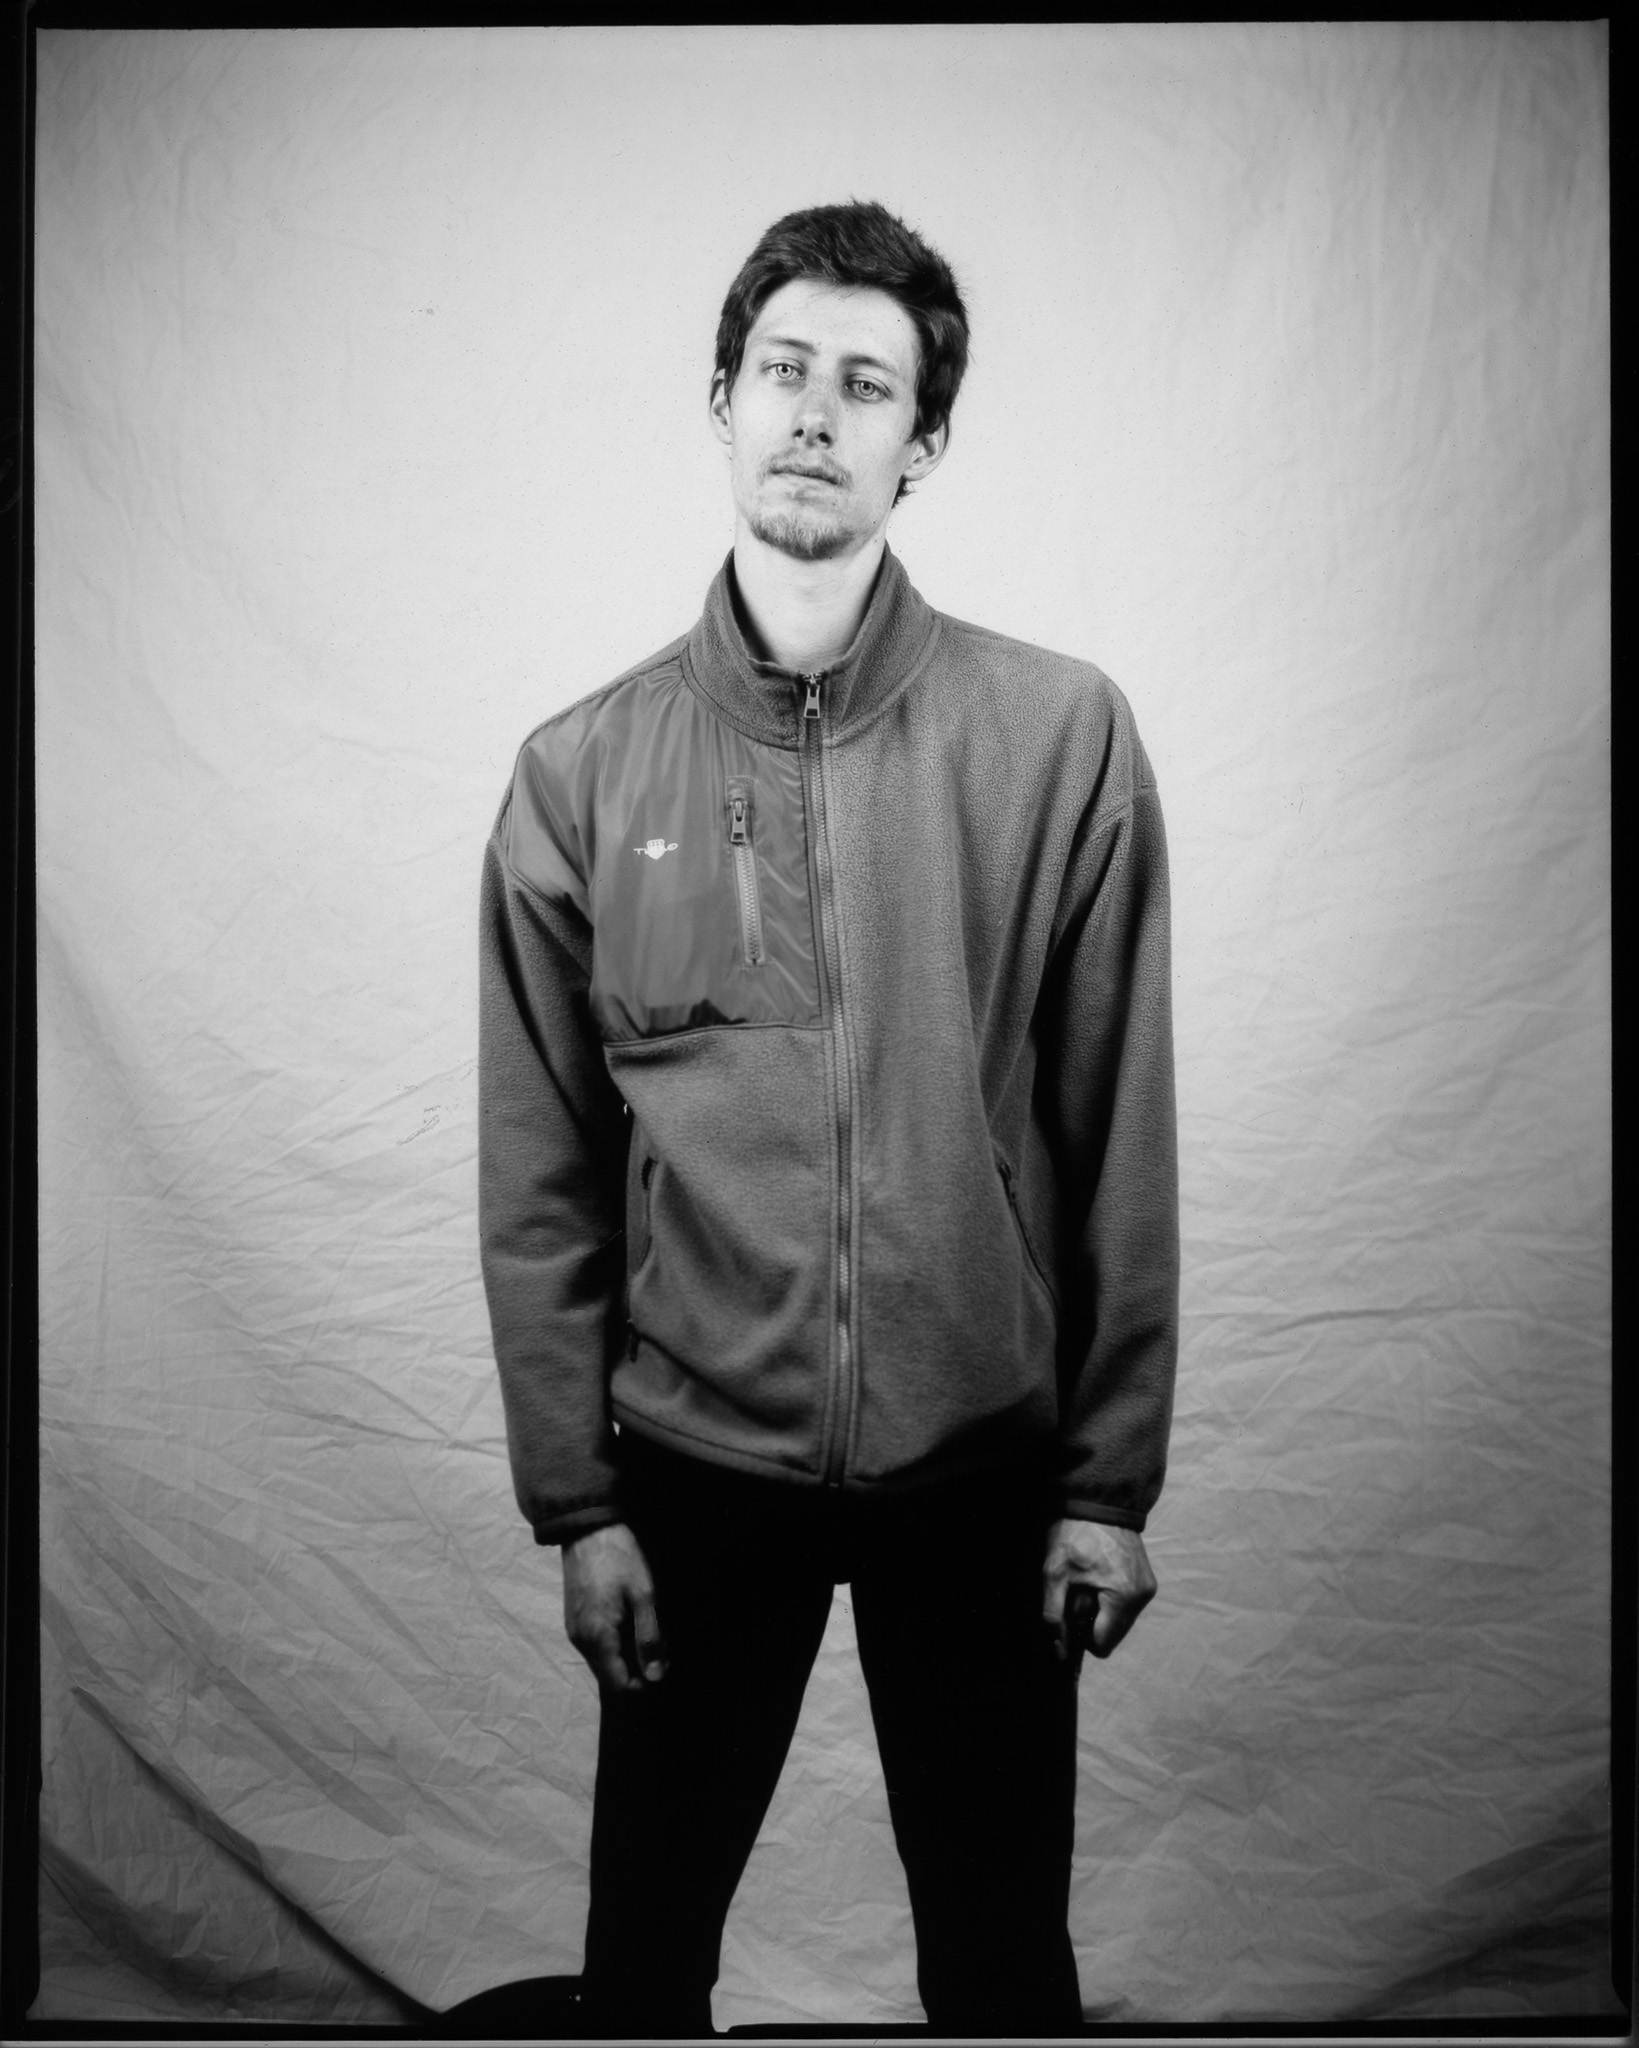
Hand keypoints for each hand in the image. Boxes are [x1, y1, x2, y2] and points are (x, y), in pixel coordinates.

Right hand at [562, 1522, 667, 1693]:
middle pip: (610, 1677)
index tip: (664, 1662)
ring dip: (626, 1657)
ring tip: (648, 1632)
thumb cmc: (619, 1558)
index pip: (619, 1685)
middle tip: (661, 1647)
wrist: (587, 1529)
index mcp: (598, 1637)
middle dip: (637, 1670)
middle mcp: (581, 1641)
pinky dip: (614, 1645)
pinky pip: (595, 1647)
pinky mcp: (573, 1620)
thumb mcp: (643, 1595)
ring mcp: (574, 1631)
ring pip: (602, 1663)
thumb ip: (649, 1638)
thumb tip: (656, 1676)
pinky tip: (630, 1622)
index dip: (645, 1682)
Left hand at [1042, 1518, 1155, 1664]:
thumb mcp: (1054, 1574)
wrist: (1099, 1501)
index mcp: (1123, 1598)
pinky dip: (1112, 1599)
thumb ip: (1054, 1616)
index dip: (1081, 1636)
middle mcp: (1142, 1597)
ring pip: (1121, 1621)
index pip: (1103, 1646)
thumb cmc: (1074, 1535)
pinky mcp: (1147, 1580)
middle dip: (1092, 1621)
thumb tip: (1060, 1651)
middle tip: (1078, 1591)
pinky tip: (1099, 1576)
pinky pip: (1127, 1606)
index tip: (1069, 1612)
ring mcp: (1147, 1588)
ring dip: (1102, 1611)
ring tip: (1088, 1581)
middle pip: (1113, 1635)